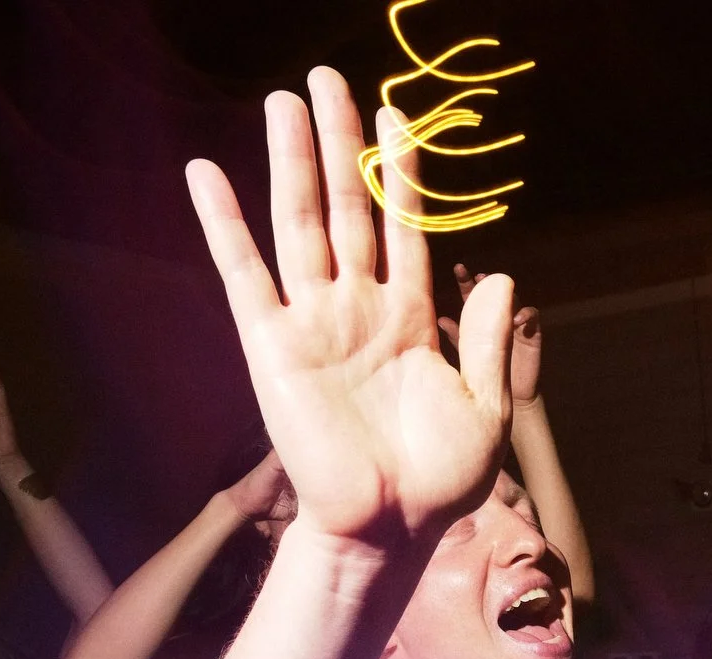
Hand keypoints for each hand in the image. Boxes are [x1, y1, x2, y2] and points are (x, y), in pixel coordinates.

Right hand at [183, 69, 512, 549]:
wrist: (389, 528)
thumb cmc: (441, 482)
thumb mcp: (488, 409)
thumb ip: (491, 343)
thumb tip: (505, 276)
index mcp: (412, 318)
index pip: (406, 228)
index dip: (402, 174)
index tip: (401, 116)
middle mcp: (360, 308)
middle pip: (348, 207)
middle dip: (342, 143)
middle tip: (331, 78)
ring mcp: (314, 321)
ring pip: (300, 223)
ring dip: (292, 161)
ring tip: (285, 99)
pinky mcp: (273, 346)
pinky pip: (244, 274)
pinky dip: (223, 223)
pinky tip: (206, 173)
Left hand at [449, 263, 542, 404]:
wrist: (510, 397)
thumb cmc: (483, 376)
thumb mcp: (465, 354)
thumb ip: (456, 336)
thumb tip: (440, 320)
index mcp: (479, 317)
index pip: (471, 293)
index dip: (465, 281)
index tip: (458, 269)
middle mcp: (498, 315)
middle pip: (493, 291)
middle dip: (486, 281)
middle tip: (478, 276)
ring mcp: (517, 322)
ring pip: (514, 299)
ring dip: (506, 295)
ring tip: (497, 295)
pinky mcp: (533, 333)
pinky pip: (532, 316)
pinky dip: (525, 314)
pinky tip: (515, 320)